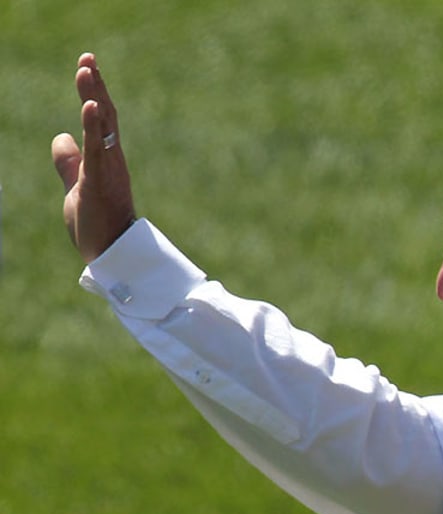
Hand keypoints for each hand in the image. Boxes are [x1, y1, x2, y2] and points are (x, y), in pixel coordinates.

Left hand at [52, 52, 136, 262]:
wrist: (112, 256)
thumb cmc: (97, 225)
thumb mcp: (76, 187)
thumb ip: (68, 162)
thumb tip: (60, 137)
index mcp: (106, 160)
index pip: (100, 120)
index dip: (94, 92)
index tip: (87, 66)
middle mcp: (111, 160)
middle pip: (104, 115)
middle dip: (95, 86)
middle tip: (87, 58)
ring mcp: (108, 170)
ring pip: (102, 127)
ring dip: (94, 97)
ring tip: (87, 71)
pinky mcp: (101, 181)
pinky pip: (97, 149)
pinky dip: (94, 125)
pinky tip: (90, 105)